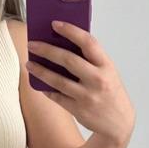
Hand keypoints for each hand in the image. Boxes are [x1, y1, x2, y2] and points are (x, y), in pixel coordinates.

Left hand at [26, 20, 135, 143]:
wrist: (119, 122)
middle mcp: (97, 80)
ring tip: (29, 64)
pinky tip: (38, 83)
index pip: (88, 42)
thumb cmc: (110, 92)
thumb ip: (90, 60)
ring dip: (40, 71)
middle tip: (32, 44)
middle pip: (68, 60)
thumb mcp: (108, 72)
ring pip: (58, 81)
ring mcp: (87, 96)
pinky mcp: (78, 110)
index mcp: (106, 65)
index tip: (55, 24)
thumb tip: (62, 45)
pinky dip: (46, 90)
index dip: (71, 31)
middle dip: (47, 50)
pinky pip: (57, 97)